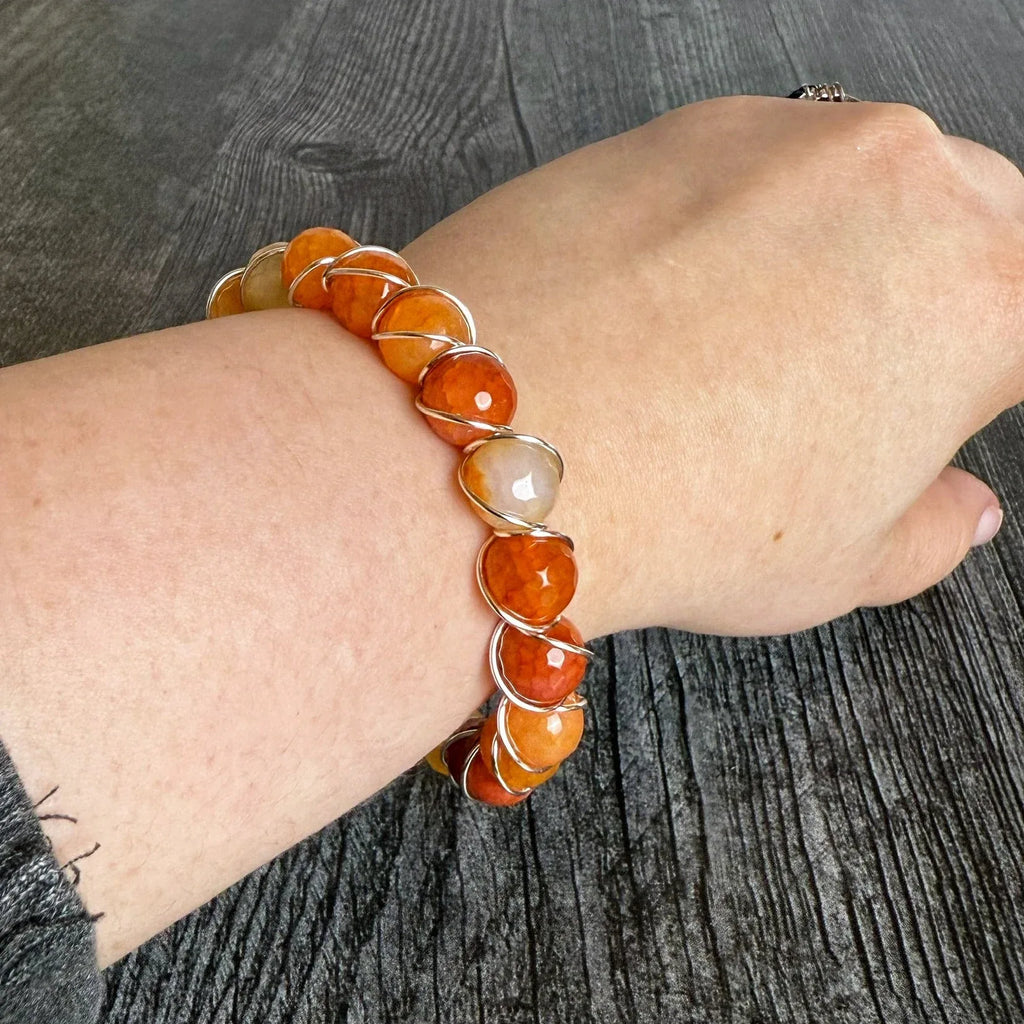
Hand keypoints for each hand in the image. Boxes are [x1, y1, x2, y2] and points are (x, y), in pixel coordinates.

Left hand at [402, 95, 1023, 636]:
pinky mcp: (676, 127)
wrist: (496, 443)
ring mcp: (782, 138)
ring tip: (759, 339)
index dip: (991, 375)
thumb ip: (928, 534)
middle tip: (865, 373)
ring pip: (865, 178)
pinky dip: (745, 218)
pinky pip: (754, 164)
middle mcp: (902, 182)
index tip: (951, 402)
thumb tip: (954, 509)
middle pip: (974, 223)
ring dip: (843, 244)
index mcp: (984, 294)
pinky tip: (682, 295)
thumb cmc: (675, 511)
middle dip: (941, 294)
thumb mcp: (837, 568)